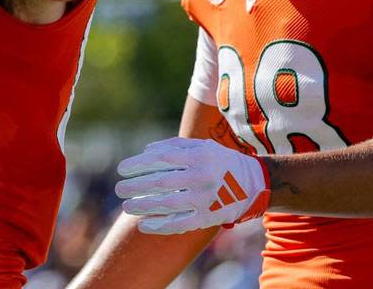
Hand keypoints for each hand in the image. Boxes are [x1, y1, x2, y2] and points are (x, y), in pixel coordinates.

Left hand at [116, 137, 268, 233]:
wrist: (253, 183)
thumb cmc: (219, 161)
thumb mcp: (201, 146)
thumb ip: (173, 146)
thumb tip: (145, 152)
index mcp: (198, 156)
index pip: (161, 159)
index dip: (138, 164)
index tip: (121, 170)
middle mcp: (202, 176)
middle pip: (161, 182)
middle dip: (136, 186)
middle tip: (119, 189)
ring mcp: (205, 198)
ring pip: (168, 205)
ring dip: (143, 206)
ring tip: (126, 206)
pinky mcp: (208, 217)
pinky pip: (180, 224)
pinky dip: (160, 226)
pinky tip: (144, 225)